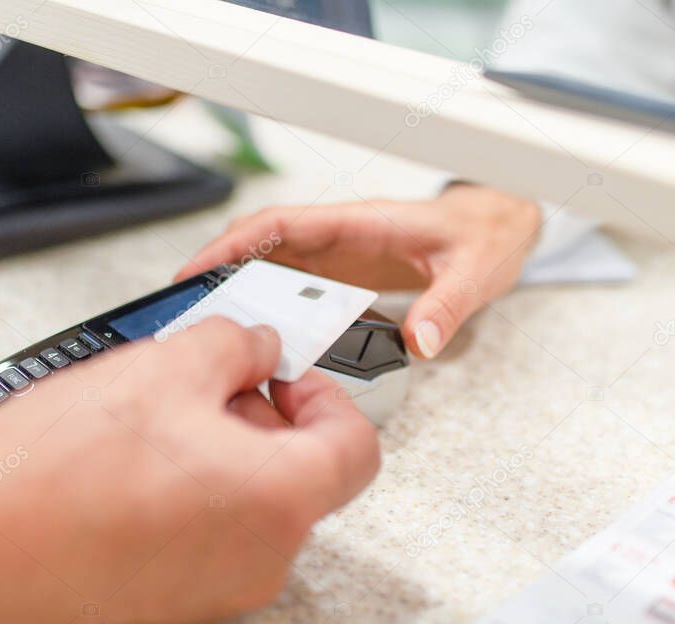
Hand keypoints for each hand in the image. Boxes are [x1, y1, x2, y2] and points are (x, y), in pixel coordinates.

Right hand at [0, 318, 378, 623]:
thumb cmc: (54, 471)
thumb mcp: (160, 367)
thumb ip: (233, 346)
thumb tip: (257, 348)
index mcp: (277, 500)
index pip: (355, 446)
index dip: (326, 397)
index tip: (283, 376)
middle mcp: (258, 559)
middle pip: (295, 475)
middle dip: (258, 419)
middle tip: (201, 385)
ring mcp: (212, 591)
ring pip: (245, 506)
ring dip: (216, 455)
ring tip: (149, 421)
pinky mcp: (165, 605)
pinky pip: (201, 539)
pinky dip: (183, 495)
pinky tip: (123, 465)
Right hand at [176, 184, 541, 358]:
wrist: (498, 229)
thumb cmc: (485, 236)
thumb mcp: (476, 270)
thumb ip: (447, 306)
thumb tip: (419, 342)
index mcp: (362, 223)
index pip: (284, 224)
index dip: (236, 242)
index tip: (200, 265)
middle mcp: (341, 236)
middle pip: (263, 242)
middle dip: (220, 266)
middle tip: (185, 302)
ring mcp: (339, 255)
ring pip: (272, 262)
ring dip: (239, 284)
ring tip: (209, 322)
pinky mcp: (343, 273)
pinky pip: (292, 282)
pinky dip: (266, 300)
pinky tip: (253, 329)